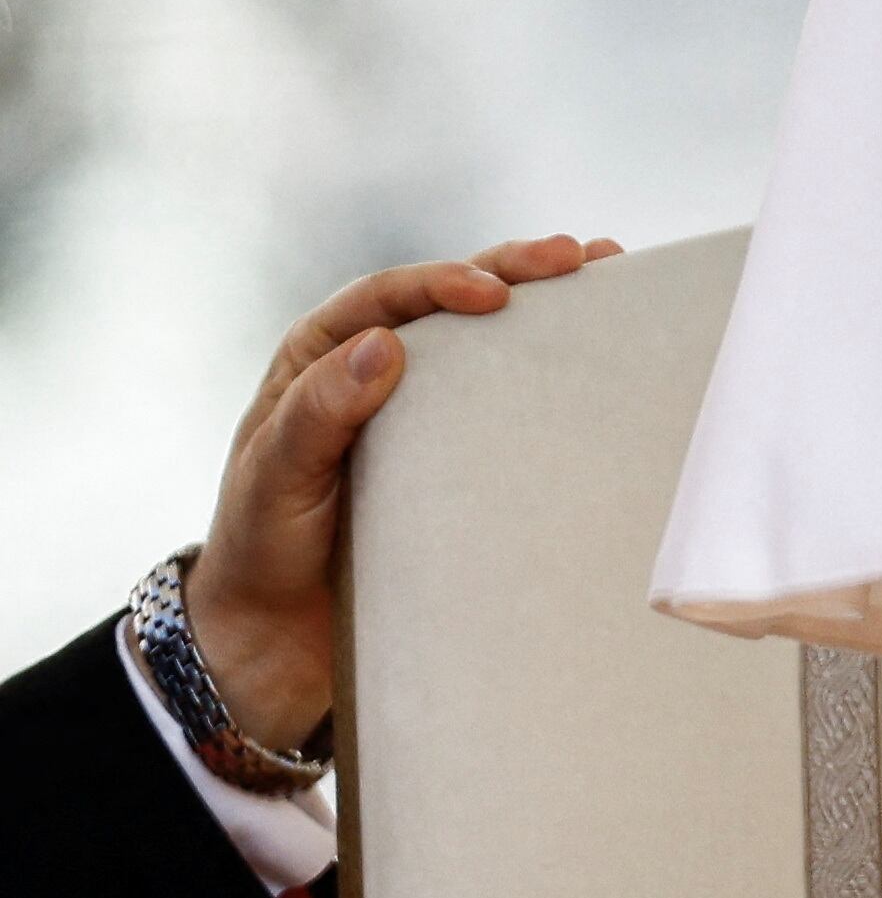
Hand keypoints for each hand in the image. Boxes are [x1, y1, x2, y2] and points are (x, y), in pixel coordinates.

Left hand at [182, 234, 618, 750]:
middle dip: (512, 269)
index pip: (387, 298)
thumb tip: (387, 343)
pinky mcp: (454, 453)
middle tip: (574, 259)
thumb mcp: (276, 479)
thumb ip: (319, 413)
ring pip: (483, 338)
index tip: (496, 295)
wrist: (278, 638)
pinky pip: (503, 400)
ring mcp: (419, 410)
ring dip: (542, 303)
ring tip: (603, 275)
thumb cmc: (261, 551)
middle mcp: (372, 369)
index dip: (444, 282)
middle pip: (447, 300)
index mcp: (321, 357)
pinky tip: (591, 349)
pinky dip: (547, 368)